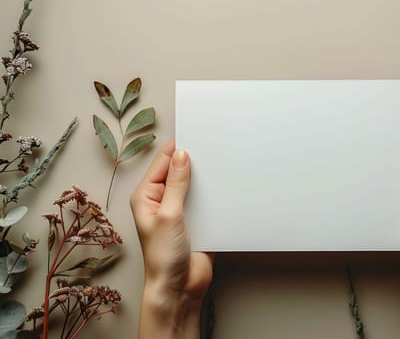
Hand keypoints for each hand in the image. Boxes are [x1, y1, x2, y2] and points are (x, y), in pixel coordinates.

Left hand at [131, 140, 213, 338]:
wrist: (180, 288)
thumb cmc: (163, 257)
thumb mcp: (169, 214)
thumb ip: (177, 184)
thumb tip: (181, 155)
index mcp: (147, 196)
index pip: (163, 162)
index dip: (178, 148)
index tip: (197, 134)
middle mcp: (163, 200)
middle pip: (180, 171)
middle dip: (195, 162)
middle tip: (214, 148)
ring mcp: (181, 211)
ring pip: (196, 186)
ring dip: (208, 179)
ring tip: (223, 165)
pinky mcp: (199, 221)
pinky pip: (208, 202)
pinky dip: (216, 195)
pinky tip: (227, 188)